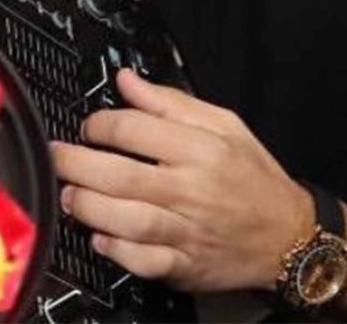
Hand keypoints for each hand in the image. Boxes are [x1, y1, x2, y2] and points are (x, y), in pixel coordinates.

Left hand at [51, 69, 314, 292]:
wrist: (288, 235)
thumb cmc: (255, 178)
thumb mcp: (226, 125)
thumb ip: (171, 103)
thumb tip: (127, 81)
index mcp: (202, 149)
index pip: (136, 130)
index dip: (100, 124)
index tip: (90, 126)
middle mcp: (192, 190)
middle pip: (121, 176)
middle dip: (77, 164)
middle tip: (58, 157)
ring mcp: (187, 231)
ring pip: (127, 220)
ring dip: (89, 207)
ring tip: (70, 196)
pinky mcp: (184, 265)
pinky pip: (143, 261)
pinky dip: (116, 251)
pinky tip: (100, 237)